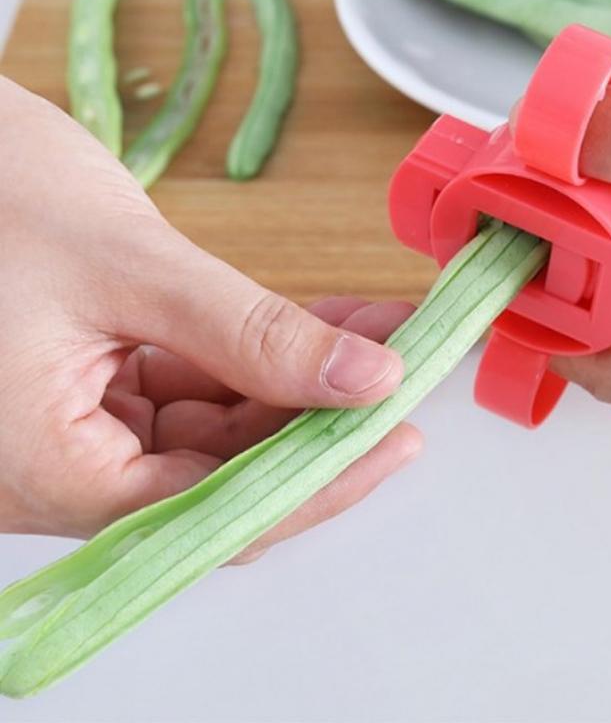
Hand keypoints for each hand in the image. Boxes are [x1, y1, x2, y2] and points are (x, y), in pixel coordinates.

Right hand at [0, 76, 421, 545]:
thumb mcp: (132, 267)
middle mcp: (62, 469)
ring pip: (218, 433)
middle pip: (222, 475)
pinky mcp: (99, 393)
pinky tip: (319, 330)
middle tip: (392, 378)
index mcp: (48, 469)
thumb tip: (362, 378)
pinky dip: (258, 363)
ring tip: (373, 337)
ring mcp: (81, 432)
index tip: (390, 440)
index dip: (316, 482)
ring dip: (298, 386)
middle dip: (316, 422)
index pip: (212, 513)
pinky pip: (197, 393)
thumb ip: (252, 334)